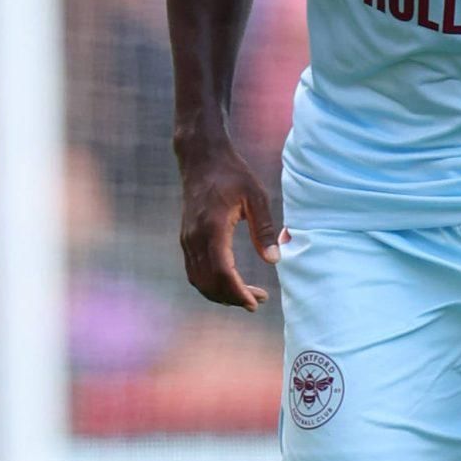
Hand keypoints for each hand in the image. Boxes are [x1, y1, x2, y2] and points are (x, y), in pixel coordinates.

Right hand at [176, 137, 278, 310]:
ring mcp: (187, 239)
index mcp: (212, 228)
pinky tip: (230, 283)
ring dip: (221, 294)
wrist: (201, 158)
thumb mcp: (256, 196)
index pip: (222, 272)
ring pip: (199, 280)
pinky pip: (194, 271)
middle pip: (209, 282)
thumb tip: (274, 260)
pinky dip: (211, 284)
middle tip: (259, 301)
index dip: (238, 293)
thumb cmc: (232, 173)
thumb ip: (264, 229)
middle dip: (233, 298)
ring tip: (247, 296)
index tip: (256, 303)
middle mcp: (195, 237)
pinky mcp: (186, 238)